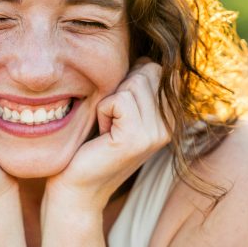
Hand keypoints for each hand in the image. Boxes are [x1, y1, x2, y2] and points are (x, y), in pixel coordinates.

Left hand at [44, 58, 173, 211]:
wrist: (76, 190)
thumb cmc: (91, 145)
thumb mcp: (119, 110)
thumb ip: (138, 86)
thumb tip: (144, 57)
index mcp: (170, 116)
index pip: (158, 69)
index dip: (131, 78)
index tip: (119, 110)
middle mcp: (171, 125)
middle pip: (148, 71)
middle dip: (120, 88)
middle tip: (111, 120)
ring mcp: (157, 133)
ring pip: (133, 83)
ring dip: (109, 101)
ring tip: (106, 128)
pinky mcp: (138, 139)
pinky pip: (118, 100)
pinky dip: (102, 111)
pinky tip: (102, 135)